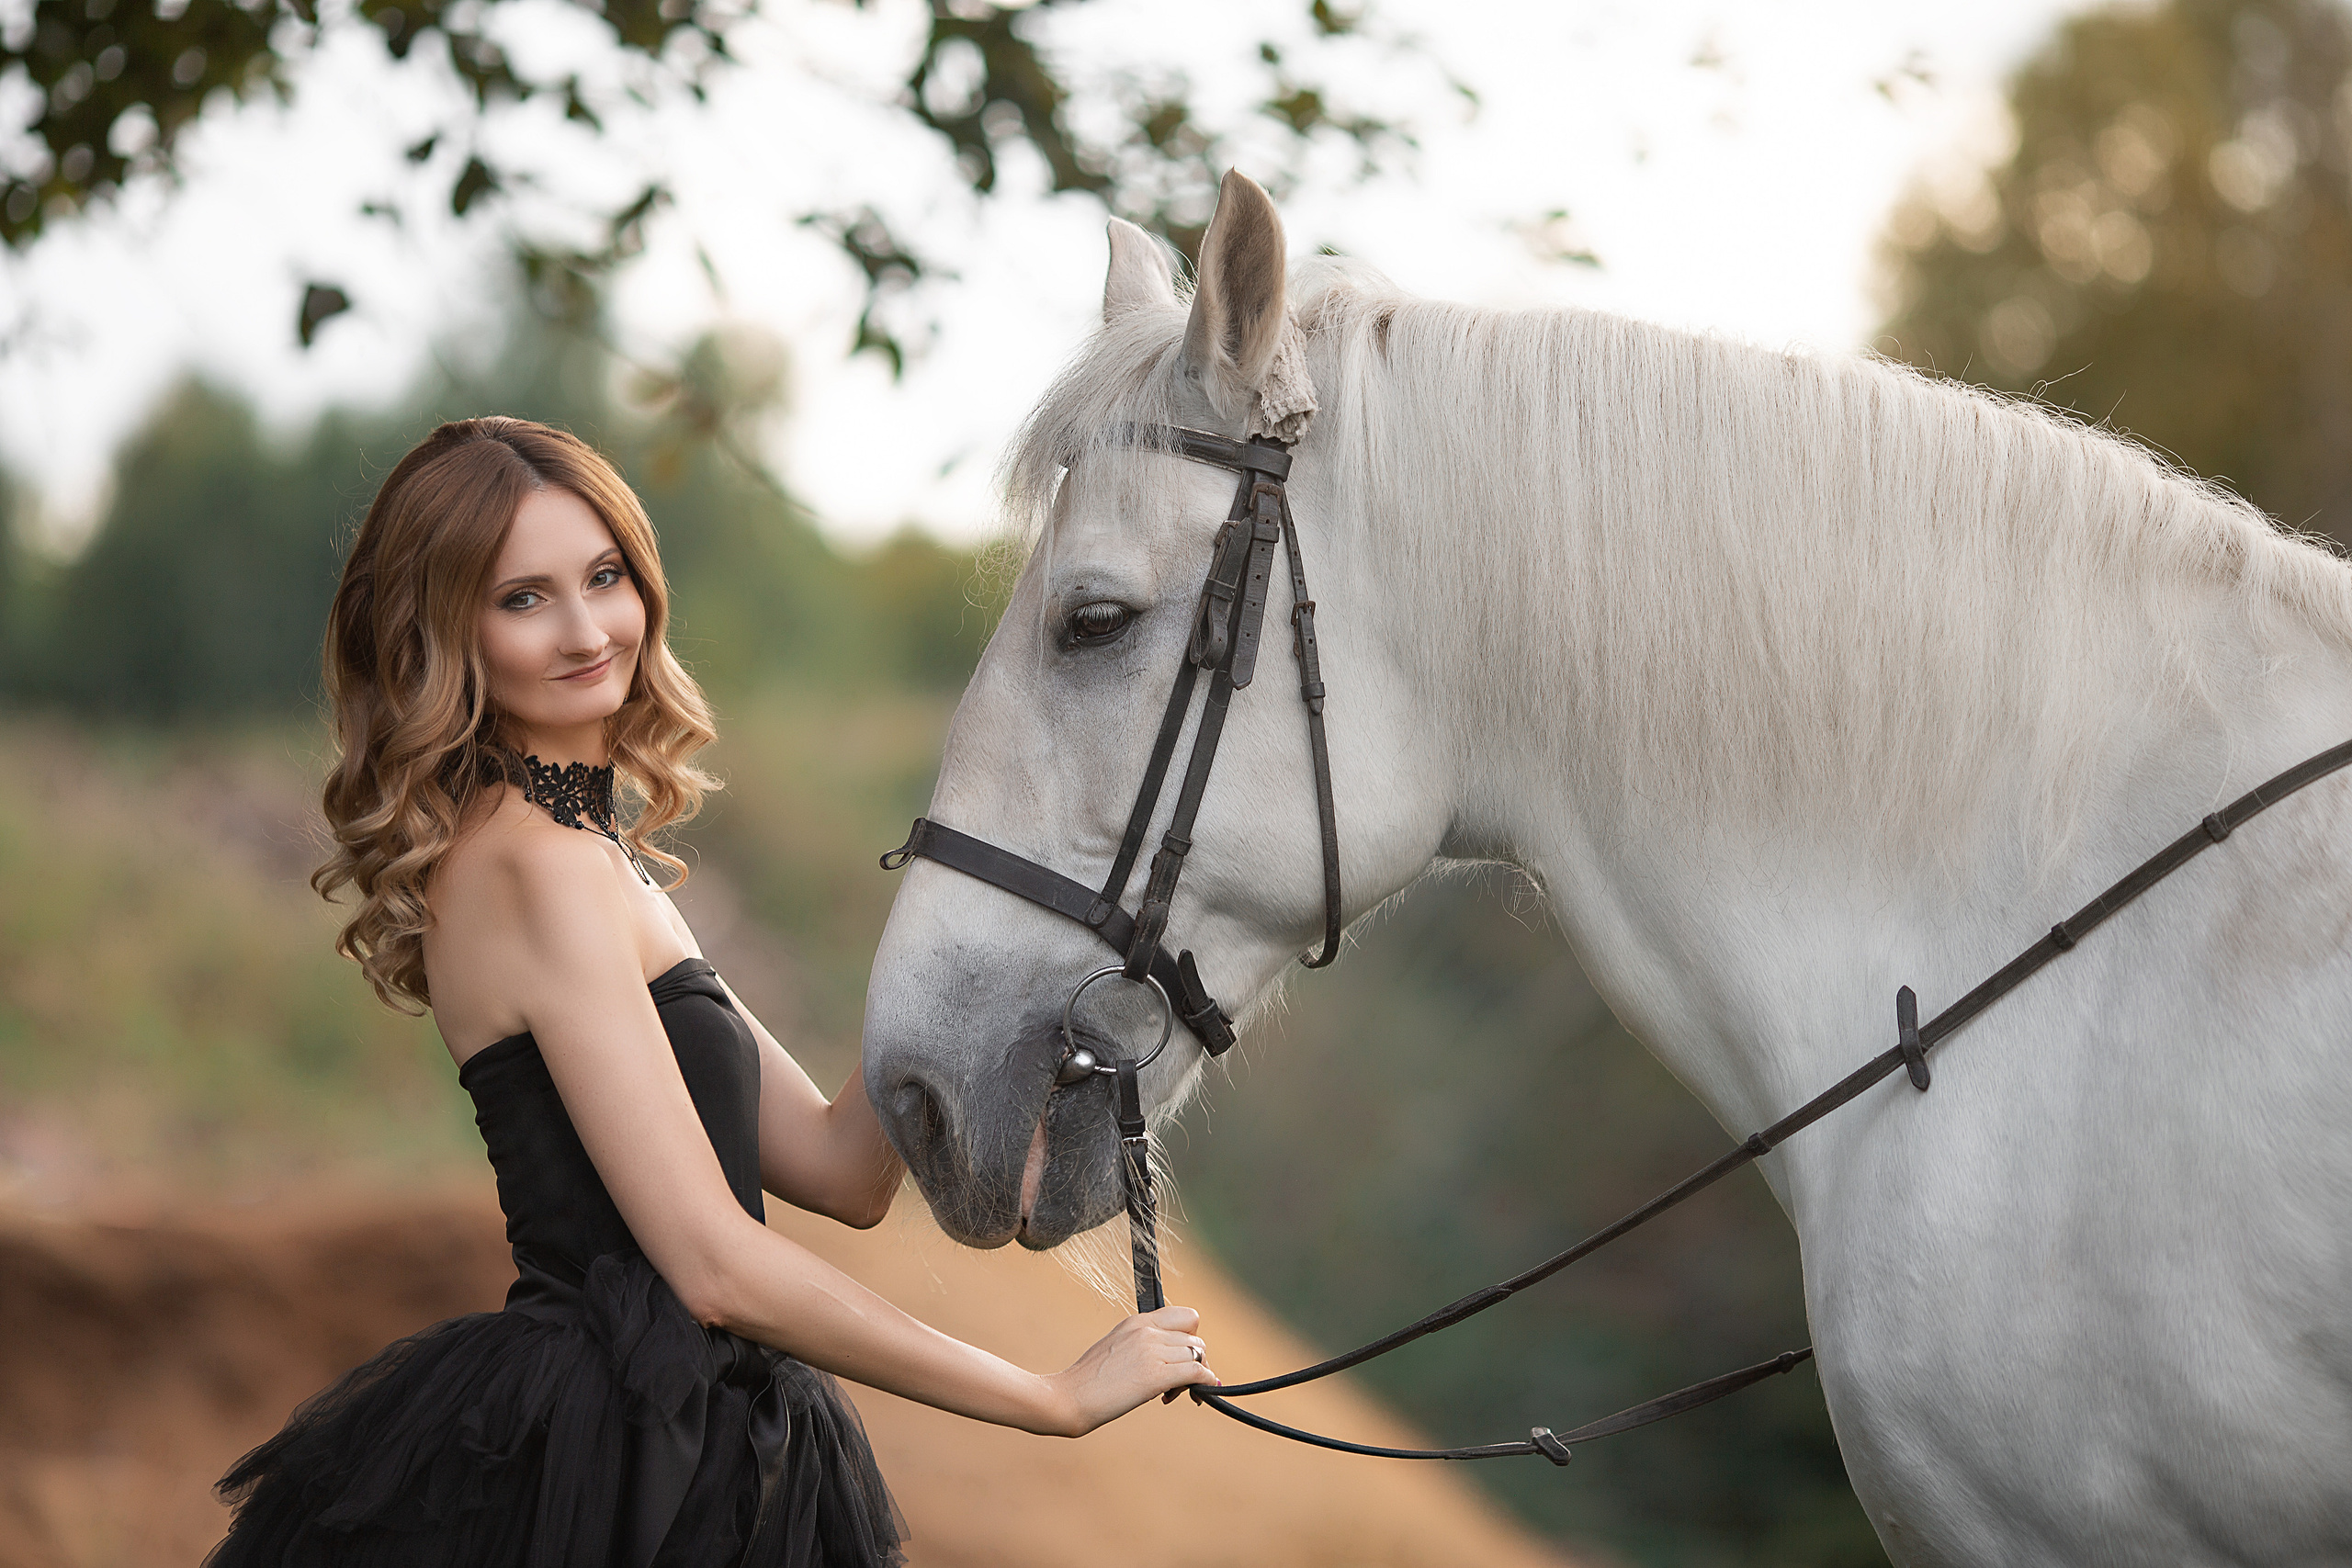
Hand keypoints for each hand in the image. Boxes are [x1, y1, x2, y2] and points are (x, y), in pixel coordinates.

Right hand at [1040, 1305, 1218, 1436]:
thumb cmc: (1087, 1382)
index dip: (1191, 1338)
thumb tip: (1166, 1361)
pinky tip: (1196, 1396)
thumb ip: (1140, 1346)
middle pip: (1196, 1339)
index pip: (1185, 1316)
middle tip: (1178, 1385)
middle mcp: (1146, 1331)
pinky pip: (1197, 1372)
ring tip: (1175, 1394)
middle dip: (1195, 1361)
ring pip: (1199, 1354)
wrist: (1067, 1398)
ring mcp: (1151, 1351)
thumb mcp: (1115, 1349)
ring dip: (1197, 1376)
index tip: (1181, 1358)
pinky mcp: (1155, 1376)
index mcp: (1136, 1321)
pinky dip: (1205, 1383)